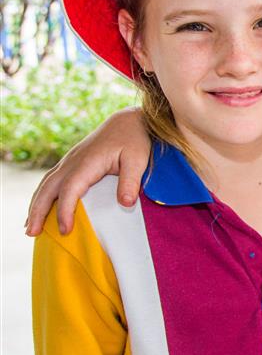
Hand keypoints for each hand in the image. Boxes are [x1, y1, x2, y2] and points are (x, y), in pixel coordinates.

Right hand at [25, 108, 150, 235]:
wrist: (128, 121)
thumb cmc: (134, 140)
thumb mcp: (138, 160)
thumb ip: (131, 182)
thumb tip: (126, 204)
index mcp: (87, 163)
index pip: (70, 190)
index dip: (65, 211)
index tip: (65, 230)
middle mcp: (73, 162)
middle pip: (48, 188)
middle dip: (37, 211)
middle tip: (31, 233)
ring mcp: (70, 161)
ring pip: (45, 184)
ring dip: (35, 205)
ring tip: (29, 227)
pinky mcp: (72, 162)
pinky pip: (51, 180)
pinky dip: (42, 196)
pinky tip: (40, 209)